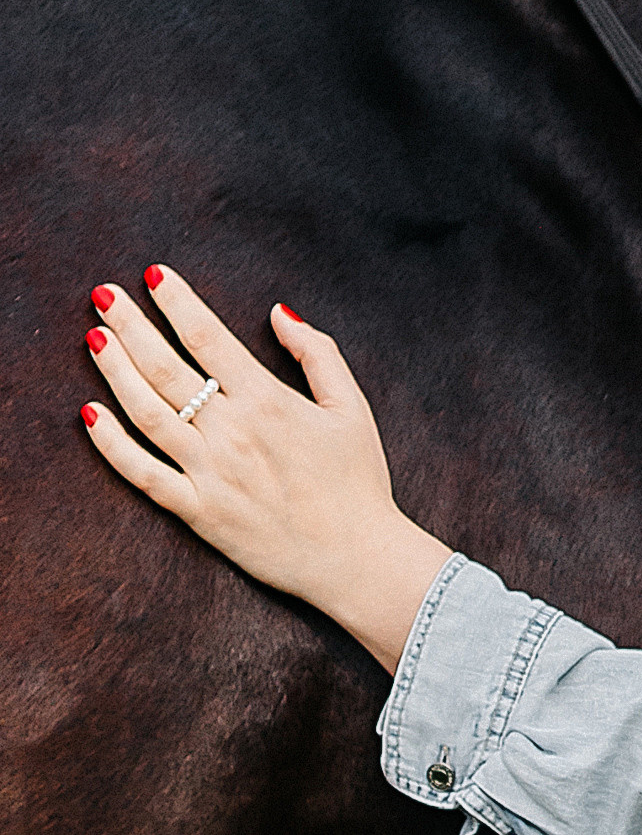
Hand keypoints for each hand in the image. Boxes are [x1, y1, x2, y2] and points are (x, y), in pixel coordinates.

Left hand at [81, 268, 453, 672]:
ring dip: (115, 372)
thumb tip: (278, 313)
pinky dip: (112, 446)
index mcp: (268, 400)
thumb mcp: (352, 407)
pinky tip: (90, 415)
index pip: (209, 338)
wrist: (357, 558)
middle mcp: (232, 432)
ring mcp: (210, 473)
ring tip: (94, 338)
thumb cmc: (358, 483)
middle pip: (166, 368)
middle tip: (103, 295)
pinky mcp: (198, 512)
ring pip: (147, 413)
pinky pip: (144, 475)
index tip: (154, 276)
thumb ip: (318, 354)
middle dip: (130, 326)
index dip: (178, 302)